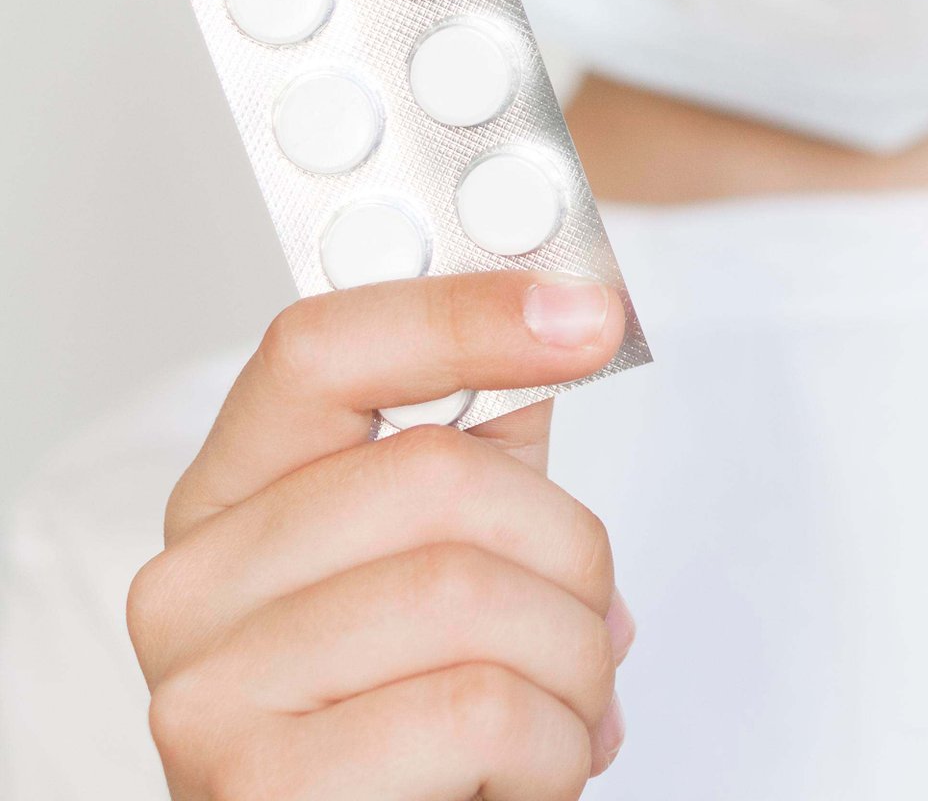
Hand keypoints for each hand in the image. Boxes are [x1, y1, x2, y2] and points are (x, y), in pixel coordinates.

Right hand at [127, 270, 632, 799]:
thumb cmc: (414, 706)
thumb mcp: (446, 548)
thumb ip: (487, 436)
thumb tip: (568, 314)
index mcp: (231, 494)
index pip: (322, 350)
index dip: (463, 315)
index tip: (587, 314)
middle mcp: (192, 583)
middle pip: (437, 473)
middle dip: (570, 550)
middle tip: (595, 615)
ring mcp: (207, 693)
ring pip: (470, 594)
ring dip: (574, 663)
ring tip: (566, 709)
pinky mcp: (260, 794)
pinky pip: (476, 713)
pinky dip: (553, 750)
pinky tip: (526, 773)